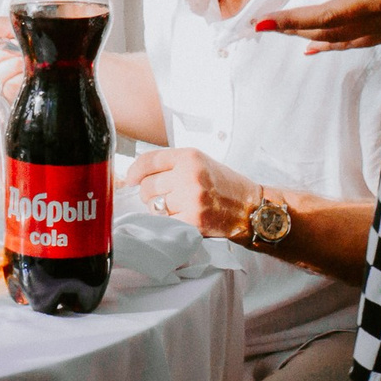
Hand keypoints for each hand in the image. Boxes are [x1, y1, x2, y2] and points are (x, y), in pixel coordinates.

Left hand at [122, 147, 258, 241]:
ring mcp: (191, 199)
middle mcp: (189, 175)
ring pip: (154, 206)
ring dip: (158, 209)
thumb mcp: (200, 162)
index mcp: (189, 157)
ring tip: (175, 207)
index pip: (148, 161)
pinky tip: (179, 218)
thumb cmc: (224, 184)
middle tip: (163, 196)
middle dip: (149, 193)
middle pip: (147, 186)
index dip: (134, 172)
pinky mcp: (194, 220)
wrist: (250, 207)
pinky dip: (168, 223)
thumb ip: (171, 164)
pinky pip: (165, 222)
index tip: (130, 180)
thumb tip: (136, 175)